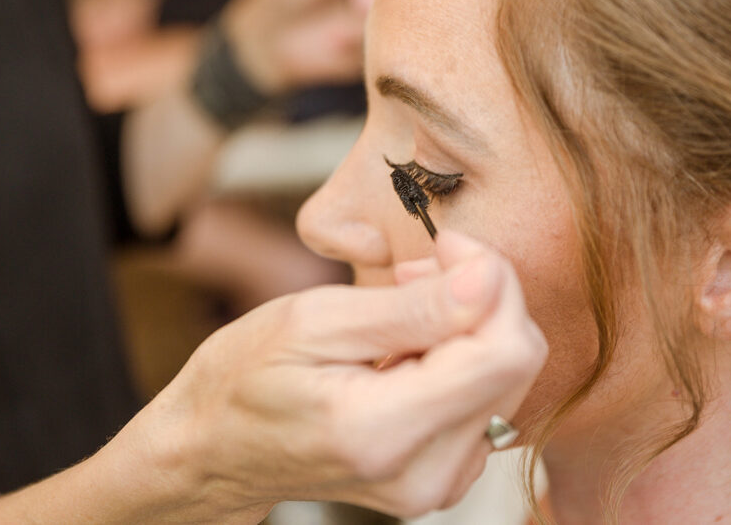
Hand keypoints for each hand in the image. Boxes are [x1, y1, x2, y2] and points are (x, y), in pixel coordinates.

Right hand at [120, 230, 546, 520]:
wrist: (214, 449)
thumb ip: (411, 308)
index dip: (493, 281)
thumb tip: (488, 280)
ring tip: (402, 311)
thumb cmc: (244, 379)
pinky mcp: (442, 478)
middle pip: (517, 364)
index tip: (449, 245)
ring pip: (509, 379)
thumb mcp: (313, 321)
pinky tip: (410, 348)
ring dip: (471, 327)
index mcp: (384, 431)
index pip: (503, 352)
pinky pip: (487, 402)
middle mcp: (424, 473)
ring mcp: (436, 484)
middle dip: (483, 298)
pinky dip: (461, 360)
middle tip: (417, 272)